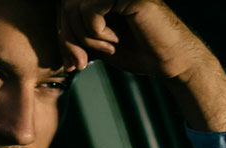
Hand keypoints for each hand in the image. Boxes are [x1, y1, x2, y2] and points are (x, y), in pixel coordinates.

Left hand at [58, 0, 205, 76]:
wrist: (168, 60)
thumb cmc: (137, 51)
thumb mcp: (96, 45)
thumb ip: (76, 36)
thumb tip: (56, 39)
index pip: (65, 5)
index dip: (62, 33)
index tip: (72, 61)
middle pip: (66, 4)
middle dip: (68, 38)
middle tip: (81, 63)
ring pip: (75, 7)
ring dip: (83, 38)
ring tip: (105, 50)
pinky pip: (90, 9)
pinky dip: (95, 32)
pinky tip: (113, 42)